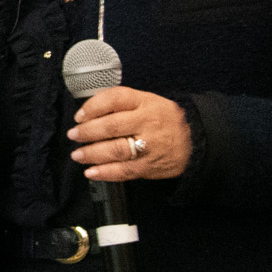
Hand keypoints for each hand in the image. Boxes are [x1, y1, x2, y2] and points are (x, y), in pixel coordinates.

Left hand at [68, 87, 191, 180]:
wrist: (197, 141)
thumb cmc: (166, 119)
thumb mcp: (149, 102)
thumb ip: (123, 104)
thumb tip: (90, 112)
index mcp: (146, 102)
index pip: (115, 99)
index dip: (93, 106)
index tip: (80, 115)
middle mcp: (147, 122)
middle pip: (111, 126)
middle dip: (87, 132)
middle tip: (74, 135)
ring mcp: (149, 146)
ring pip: (115, 150)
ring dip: (92, 153)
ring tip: (78, 155)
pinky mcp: (149, 166)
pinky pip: (124, 171)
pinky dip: (105, 173)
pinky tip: (91, 172)